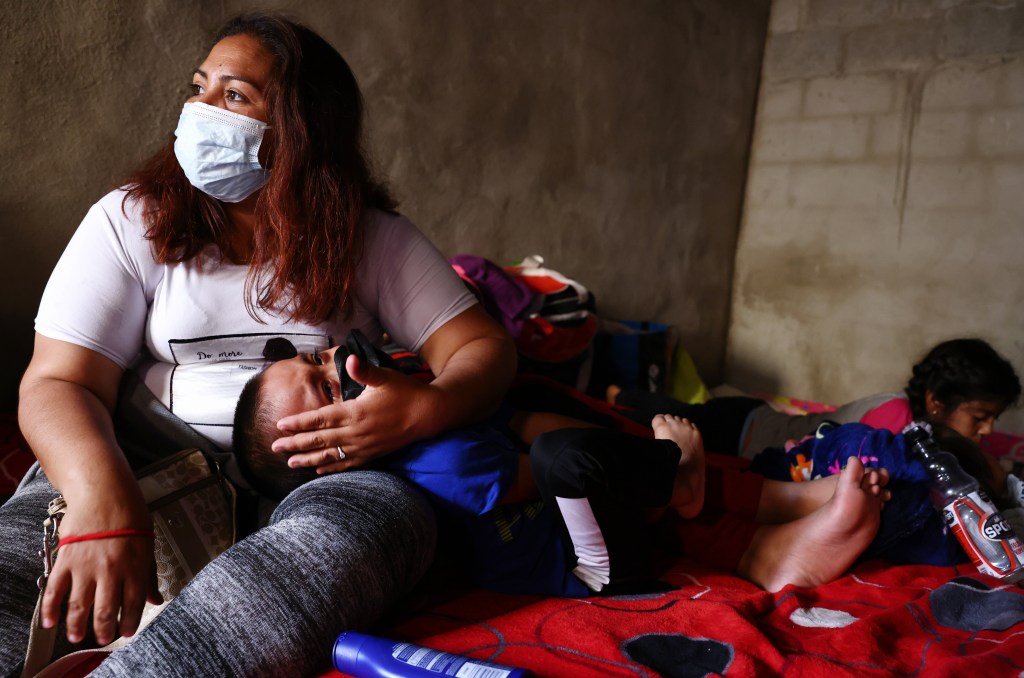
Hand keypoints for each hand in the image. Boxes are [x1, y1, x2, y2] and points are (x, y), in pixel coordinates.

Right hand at [42, 500, 161, 644]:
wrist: (104, 492)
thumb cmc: (129, 514)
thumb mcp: (147, 543)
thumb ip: (149, 575)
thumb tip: (155, 598)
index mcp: (135, 565)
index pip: (134, 604)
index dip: (130, 622)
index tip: (127, 631)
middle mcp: (111, 569)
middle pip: (106, 610)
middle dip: (104, 630)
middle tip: (103, 638)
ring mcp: (87, 566)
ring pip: (79, 606)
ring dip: (77, 626)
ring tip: (77, 636)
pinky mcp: (66, 560)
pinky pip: (55, 590)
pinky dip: (50, 609)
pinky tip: (50, 621)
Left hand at [272, 353, 439, 471]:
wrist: (429, 414)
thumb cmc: (405, 392)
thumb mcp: (385, 377)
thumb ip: (364, 371)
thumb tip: (349, 359)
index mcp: (355, 412)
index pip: (320, 419)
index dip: (298, 423)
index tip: (280, 426)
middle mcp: (356, 432)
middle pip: (319, 440)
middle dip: (295, 444)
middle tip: (274, 448)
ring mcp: (364, 446)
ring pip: (330, 455)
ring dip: (308, 459)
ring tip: (290, 464)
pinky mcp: (373, 454)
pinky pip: (348, 463)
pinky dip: (332, 467)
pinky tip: (319, 471)